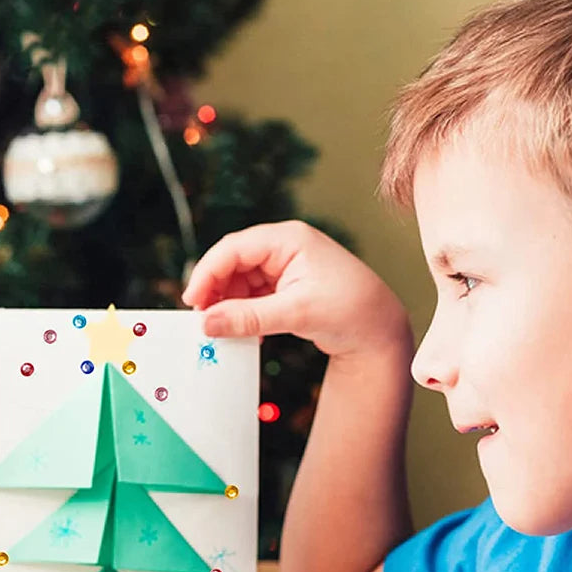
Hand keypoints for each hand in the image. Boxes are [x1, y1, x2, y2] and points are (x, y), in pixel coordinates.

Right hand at [182, 220, 410, 359]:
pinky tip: (241, 332)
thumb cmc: (350, 311)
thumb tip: (207, 324)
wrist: (379, 332)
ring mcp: (284, 266)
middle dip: (214, 290)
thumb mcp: (295, 314)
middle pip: (232, 263)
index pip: (234, 248)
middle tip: (202, 320)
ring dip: (226, 304)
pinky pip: (250, 295)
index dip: (207, 273)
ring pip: (238, 281)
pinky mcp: (284, 286)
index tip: (193, 302)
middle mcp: (284, 247)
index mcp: (289, 239)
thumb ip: (248, 318)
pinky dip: (241, 312)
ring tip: (221, 329)